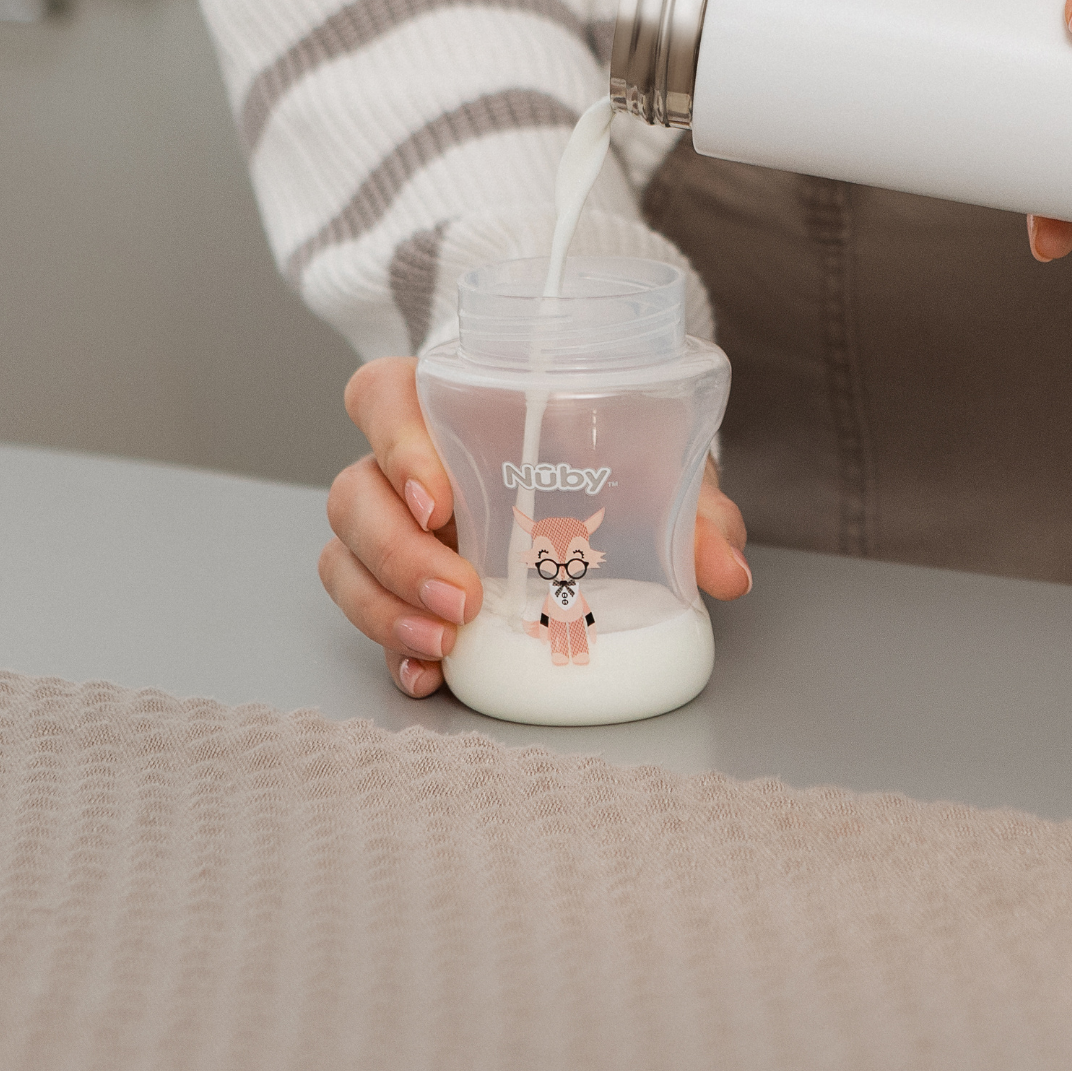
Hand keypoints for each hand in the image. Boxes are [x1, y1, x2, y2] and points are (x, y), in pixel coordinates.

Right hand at [322, 358, 751, 698]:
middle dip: (396, 552)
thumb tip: (728, 572)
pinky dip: (390, 648)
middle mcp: (408, 461)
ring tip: (444, 642)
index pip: (383, 396)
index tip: (442, 499)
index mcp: (453, 402)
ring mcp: (396, 524)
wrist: (615, 482)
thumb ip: (692, 507)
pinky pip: (366, 613)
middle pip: (354, 493)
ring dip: (383, 606)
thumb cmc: (619, 452)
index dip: (395, 443)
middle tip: (460, 598)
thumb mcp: (657, 465)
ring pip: (344, 556)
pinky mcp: (400, 582)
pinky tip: (425, 674)